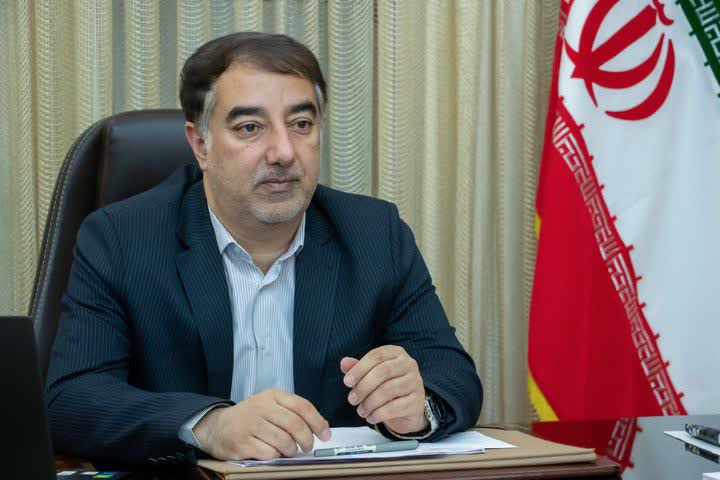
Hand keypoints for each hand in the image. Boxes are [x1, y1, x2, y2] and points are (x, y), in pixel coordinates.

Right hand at [193, 388, 330, 459]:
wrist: (218, 427)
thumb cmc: (251, 417)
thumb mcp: (271, 406)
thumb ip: (294, 412)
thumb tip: (322, 426)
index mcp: (272, 395)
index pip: (302, 406)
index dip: (317, 422)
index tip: (325, 434)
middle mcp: (261, 407)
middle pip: (295, 424)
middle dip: (307, 439)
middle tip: (308, 447)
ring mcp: (251, 424)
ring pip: (284, 440)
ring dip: (292, 450)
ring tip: (290, 450)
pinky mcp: (242, 443)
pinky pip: (269, 453)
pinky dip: (276, 456)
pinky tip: (272, 453)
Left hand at [341, 345, 427, 433]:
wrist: (407, 408)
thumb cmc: (386, 386)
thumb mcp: (370, 375)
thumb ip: (357, 368)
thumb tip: (344, 362)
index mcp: (396, 353)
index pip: (376, 356)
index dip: (359, 368)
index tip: (347, 382)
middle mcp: (409, 365)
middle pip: (383, 372)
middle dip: (363, 387)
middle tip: (352, 399)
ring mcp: (415, 383)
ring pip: (389, 390)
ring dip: (370, 402)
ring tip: (360, 411)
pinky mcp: (417, 402)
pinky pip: (395, 407)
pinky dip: (379, 414)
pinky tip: (370, 417)